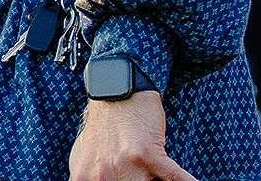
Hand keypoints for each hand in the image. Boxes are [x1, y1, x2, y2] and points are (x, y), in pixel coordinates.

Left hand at [70, 95, 195, 180]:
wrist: (117, 89)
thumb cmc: (104, 122)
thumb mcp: (85, 155)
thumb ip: (91, 177)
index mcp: (85, 179)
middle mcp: (102, 177)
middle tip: (149, 175)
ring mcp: (125, 167)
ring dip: (158, 178)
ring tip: (160, 173)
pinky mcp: (148, 155)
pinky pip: (174, 178)